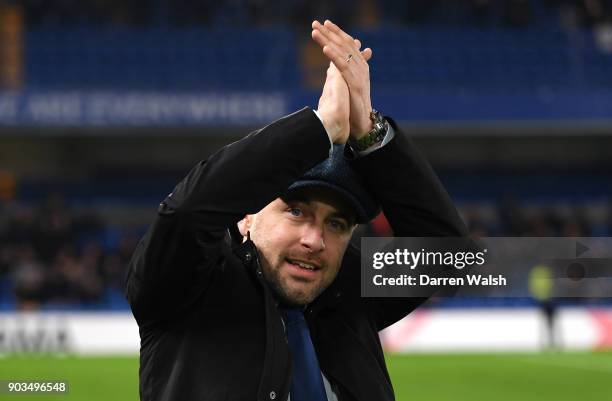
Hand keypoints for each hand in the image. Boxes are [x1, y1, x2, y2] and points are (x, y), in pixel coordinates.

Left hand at [311, 20, 373, 139]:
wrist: (363, 122)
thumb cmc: (354, 104)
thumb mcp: (348, 85)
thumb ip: (342, 72)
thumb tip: (332, 64)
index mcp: (359, 65)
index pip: (347, 44)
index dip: (336, 33)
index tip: (325, 24)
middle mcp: (361, 66)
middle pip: (344, 45)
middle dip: (329, 33)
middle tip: (316, 23)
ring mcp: (359, 75)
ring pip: (342, 53)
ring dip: (327, 41)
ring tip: (315, 33)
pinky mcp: (355, 84)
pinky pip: (344, 68)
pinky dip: (334, 57)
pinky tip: (325, 49)